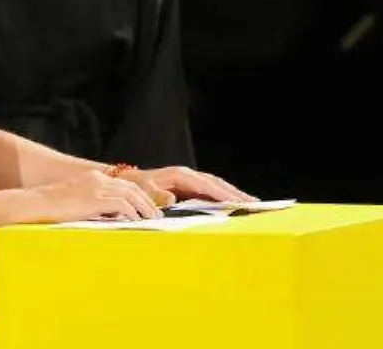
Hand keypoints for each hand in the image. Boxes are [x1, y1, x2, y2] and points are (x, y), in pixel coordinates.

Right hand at [31, 169, 161, 221]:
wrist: (36, 204)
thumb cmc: (52, 209)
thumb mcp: (77, 202)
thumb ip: (94, 206)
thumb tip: (111, 218)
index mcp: (94, 178)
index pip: (124, 184)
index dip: (139, 195)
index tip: (149, 207)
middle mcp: (98, 179)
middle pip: (131, 187)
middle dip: (147, 201)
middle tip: (157, 214)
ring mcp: (96, 187)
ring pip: (131, 194)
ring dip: (145, 207)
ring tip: (154, 219)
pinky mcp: (95, 198)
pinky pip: (121, 205)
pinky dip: (132, 213)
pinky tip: (137, 222)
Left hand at [120, 166, 257, 205]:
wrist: (126, 182)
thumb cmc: (135, 187)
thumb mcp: (143, 191)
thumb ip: (156, 196)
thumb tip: (173, 200)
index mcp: (180, 176)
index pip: (207, 185)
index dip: (224, 194)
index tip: (240, 202)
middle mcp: (187, 176)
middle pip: (217, 184)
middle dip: (236, 193)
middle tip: (256, 204)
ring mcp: (189, 182)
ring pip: (216, 187)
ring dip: (233, 195)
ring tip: (252, 205)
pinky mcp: (188, 188)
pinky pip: (209, 192)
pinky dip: (223, 198)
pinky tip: (234, 206)